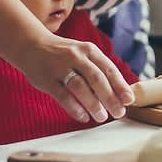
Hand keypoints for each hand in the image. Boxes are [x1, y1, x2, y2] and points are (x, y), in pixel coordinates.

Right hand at [14, 34, 134, 123]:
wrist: (31, 44)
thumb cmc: (64, 54)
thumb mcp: (82, 54)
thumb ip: (98, 70)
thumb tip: (120, 94)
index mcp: (89, 50)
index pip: (109, 68)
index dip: (120, 86)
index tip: (129, 100)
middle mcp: (75, 56)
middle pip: (96, 78)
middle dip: (110, 97)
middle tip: (119, 113)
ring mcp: (60, 67)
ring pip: (80, 87)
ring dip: (93, 104)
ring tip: (102, 117)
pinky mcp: (47, 79)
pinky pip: (62, 95)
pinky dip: (74, 108)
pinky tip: (83, 117)